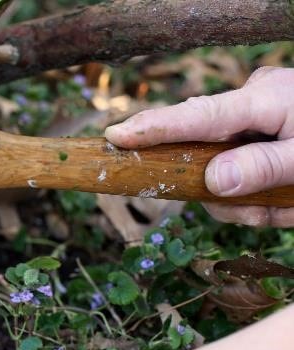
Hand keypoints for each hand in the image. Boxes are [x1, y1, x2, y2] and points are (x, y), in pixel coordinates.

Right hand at [104, 66, 293, 226]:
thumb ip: (264, 166)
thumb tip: (212, 179)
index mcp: (264, 98)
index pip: (197, 116)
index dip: (153, 128)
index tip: (112, 136)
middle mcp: (252, 103)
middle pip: (204, 155)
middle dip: (227, 195)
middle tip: (262, 211)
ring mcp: (255, 120)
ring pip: (221, 176)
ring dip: (253, 204)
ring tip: (289, 205)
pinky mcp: (260, 136)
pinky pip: (241, 177)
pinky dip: (264, 200)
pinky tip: (288, 200)